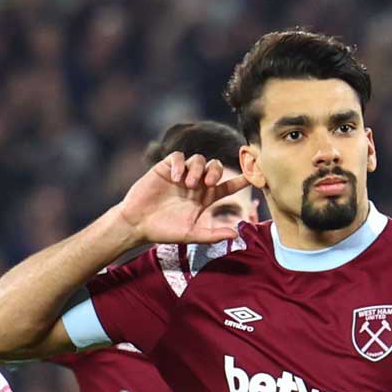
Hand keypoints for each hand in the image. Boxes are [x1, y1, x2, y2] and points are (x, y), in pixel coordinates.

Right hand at [116, 152, 249, 245]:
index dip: (241, 180)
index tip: (254, 175)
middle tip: (210, 183)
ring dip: (197, 170)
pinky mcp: (166, 168)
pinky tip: (176, 177)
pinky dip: (180, 164)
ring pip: (198, 160)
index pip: (228, 186)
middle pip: (215, 167)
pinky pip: (178, 157)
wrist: (137, 224)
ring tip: (188, 185)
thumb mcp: (191, 234)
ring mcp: (181, 175)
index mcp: (205, 198)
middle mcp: (196, 184)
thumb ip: (213, 234)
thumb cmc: (164, 230)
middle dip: (216, 171)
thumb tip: (237, 234)